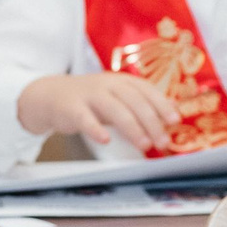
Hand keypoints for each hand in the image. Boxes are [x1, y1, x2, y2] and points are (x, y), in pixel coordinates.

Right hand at [16, 72, 177, 150]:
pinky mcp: (71, 108)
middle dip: (151, 121)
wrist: (51, 96)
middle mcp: (108, 84)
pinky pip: (84, 118)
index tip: (175, 120)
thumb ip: (141, 105)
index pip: (146, 90)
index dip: (162, 104)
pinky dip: (95, 128)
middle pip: (134, 101)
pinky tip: (105, 140)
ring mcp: (89, 95)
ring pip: (114, 109)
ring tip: (144, 145)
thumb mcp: (117, 98)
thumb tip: (172, 114)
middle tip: (163, 142)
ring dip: (132, 127)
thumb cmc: (91, 100)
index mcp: (122, 81)